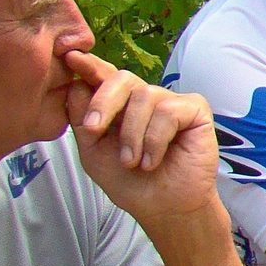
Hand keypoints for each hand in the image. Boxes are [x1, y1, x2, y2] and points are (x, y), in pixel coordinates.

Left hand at [64, 52, 218, 225]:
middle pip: (122, 78)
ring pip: (144, 97)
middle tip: (94, 129)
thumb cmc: (131, 183)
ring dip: (133, 135)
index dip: (89, 65)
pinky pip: (168, 111)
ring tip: (134, 162)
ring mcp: (172, 102)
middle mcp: (146, 99)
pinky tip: (154, 159)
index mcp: (121, 106)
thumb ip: (82, 121)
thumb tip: (75, 84)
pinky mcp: (195, 110)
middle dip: (103, 101)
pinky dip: (155, 139)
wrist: (163, 207)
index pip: (104, 77)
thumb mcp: (94, 153)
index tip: (70, 58)